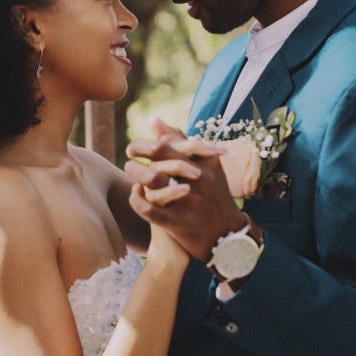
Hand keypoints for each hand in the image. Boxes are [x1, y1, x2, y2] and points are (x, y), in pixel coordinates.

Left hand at [125, 121, 246, 261]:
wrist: (226, 236)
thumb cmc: (211, 194)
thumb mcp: (205, 166)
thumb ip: (179, 141)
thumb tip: (152, 119)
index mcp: (206, 162)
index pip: (171, 143)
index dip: (147, 142)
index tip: (135, 147)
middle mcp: (199, 179)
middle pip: (162, 155)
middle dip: (139, 149)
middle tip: (129, 152)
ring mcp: (188, 201)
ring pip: (153, 179)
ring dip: (135, 172)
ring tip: (129, 169)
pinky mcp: (177, 223)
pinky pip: (147, 208)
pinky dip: (136, 199)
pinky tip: (135, 193)